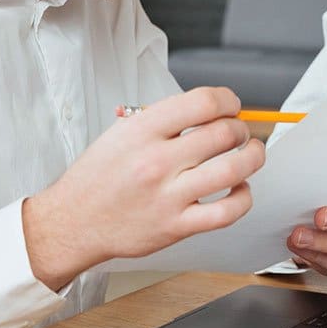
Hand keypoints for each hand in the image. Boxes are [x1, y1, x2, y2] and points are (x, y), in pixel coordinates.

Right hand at [23, 87, 265, 289]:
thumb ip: (160, 118)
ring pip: (233, 170)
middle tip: (239, 132)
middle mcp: (156, 161)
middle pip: (223, 133)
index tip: (231, 106)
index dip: (228, 100)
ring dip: (252, 157)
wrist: (73, 221)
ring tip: (251, 154)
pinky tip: (240, 189)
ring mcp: (168, 196)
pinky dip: (244, 197)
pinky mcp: (176, 227)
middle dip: (241, 129)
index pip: (202, 103)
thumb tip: (205, 109)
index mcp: (142, 131)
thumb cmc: (97, 177)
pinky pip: (227, 212)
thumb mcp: (120, 134)